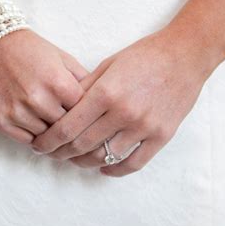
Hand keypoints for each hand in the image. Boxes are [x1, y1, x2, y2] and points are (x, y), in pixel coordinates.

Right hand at [0, 29, 88, 144]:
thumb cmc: (32, 51)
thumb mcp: (64, 59)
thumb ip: (85, 82)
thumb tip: (101, 105)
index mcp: (58, 83)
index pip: (83, 114)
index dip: (86, 114)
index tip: (87, 115)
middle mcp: (38, 99)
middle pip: (65, 129)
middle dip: (69, 126)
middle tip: (70, 123)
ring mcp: (17, 111)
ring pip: (46, 138)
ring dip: (51, 133)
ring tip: (51, 122)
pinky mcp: (0, 120)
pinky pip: (25, 140)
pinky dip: (33, 136)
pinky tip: (36, 125)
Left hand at [32, 26, 221, 176]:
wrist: (185, 55)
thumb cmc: (144, 56)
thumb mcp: (108, 65)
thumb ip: (84, 88)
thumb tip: (62, 108)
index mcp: (106, 93)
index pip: (67, 127)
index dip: (48, 141)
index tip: (39, 146)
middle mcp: (123, 113)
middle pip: (82, 145)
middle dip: (61, 154)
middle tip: (53, 154)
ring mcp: (144, 127)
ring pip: (105, 157)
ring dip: (84, 162)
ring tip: (75, 159)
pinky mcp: (161, 136)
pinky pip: (134, 163)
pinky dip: (114, 170)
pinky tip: (103, 167)